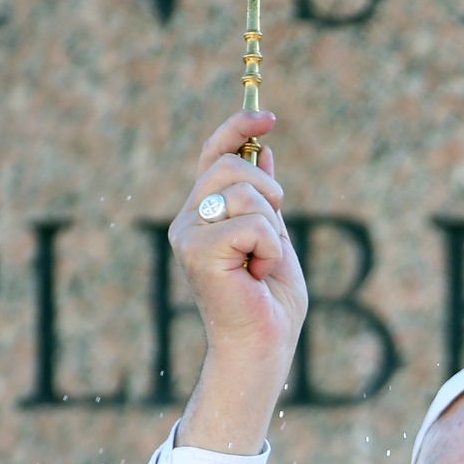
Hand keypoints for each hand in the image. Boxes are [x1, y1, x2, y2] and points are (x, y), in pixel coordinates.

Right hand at [168, 111, 307, 452]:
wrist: (263, 346)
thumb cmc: (271, 303)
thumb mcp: (275, 237)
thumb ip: (264, 198)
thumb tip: (264, 150)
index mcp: (204, 214)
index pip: (213, 153)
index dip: (238, 129)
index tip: (269, 117)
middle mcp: (188, 220)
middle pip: (232, 165)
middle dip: (268, 194)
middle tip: (272, 236)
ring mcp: (188, 234)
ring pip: (246, 194)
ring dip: (272, 230)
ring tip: (262, 264)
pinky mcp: (197, 250)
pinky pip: (252, 224)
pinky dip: (269, 250)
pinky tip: (258, 275)